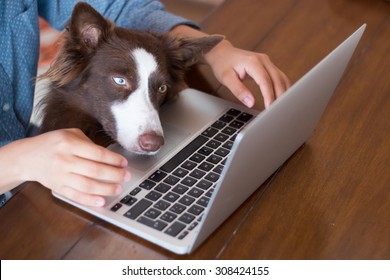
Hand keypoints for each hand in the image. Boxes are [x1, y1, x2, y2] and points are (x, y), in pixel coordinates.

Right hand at [13, 129, 129, 205]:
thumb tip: (109, 157)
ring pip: (87, 185)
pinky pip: (76, 196)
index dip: (113, 159)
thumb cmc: (53, 143)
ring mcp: (60, 175)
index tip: (124, 163)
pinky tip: (102, 201)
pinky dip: (90, 200)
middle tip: (126, 176)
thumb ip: (88, 144)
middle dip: (114, 175)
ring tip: (118, 188)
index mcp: (69, 143)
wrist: (27, 157)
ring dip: (106, 189)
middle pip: (95, 170)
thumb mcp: (69, 134)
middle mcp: (64, 159)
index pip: (97, 153)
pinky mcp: (58, 188)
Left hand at [204, 40, 290, 107]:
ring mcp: (267, 62)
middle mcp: (263, 60)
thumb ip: (239, 91)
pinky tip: (281, 98)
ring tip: (280, 108)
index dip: (269, 96)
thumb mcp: (226, 79)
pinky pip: (280, 77)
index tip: (269, 108)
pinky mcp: (268, 66)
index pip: (265, 81)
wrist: (222, 53)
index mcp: (253, 62)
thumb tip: (251, 103)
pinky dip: (282, 88)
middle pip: (277, 80)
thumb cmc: (223, 64)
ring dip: (283, 93)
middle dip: (279, 96)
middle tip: (277, 112)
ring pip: (281, 79)